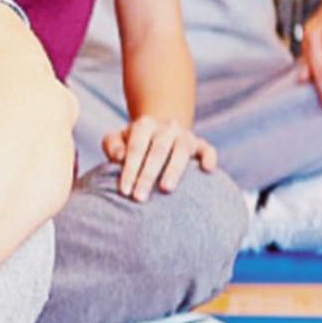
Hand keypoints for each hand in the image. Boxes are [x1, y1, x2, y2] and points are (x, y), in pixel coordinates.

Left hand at [101, 115, 217, 201]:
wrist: (160, 135)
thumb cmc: (134, 144)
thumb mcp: (118, 139)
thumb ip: (112, 144)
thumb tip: (118, 156)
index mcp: (145, 125)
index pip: (136, 146)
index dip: (130, 169)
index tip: (124, 191)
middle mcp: (167, 127)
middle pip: (158, 150)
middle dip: (148, 175)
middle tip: (139, 198)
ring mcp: (186, 135)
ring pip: (182, 150)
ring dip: (173, 170)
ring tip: (166, 189)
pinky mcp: (201, 145)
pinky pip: (208, 150)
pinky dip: (209, 158)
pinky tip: (207, 170)